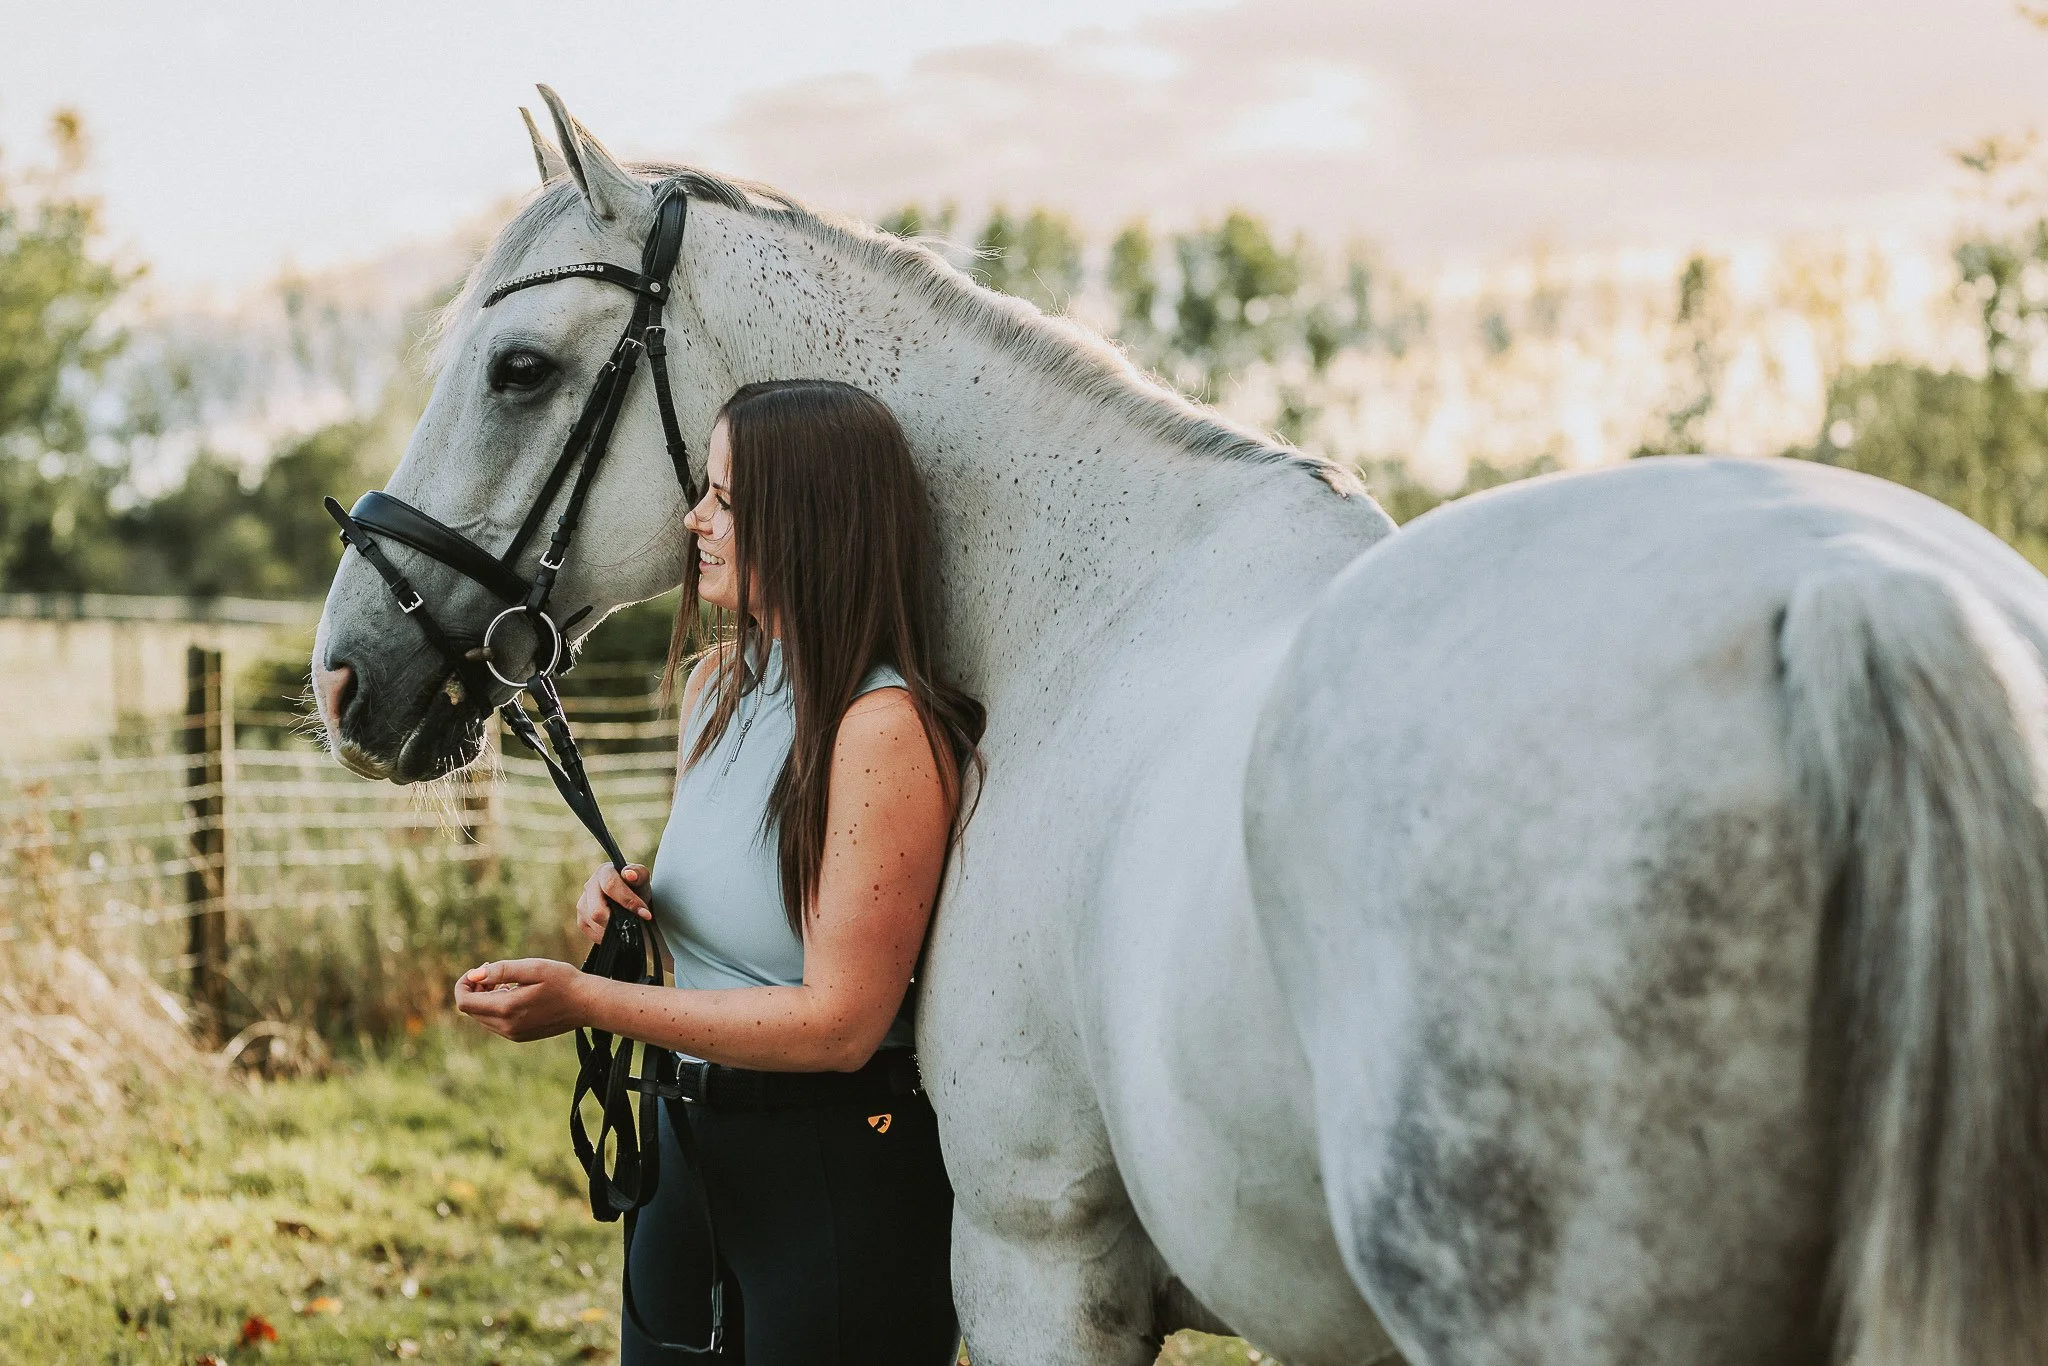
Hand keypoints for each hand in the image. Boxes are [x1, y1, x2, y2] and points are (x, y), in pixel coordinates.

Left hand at [454, 958, 592, 1041]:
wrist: (588, 1004)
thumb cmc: (563, 981)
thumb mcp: (533, 968)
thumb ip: (501, 971)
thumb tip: (474, 975)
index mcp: (507, 1009)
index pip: (464, 1002)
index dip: (463, 984)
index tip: (477, 970)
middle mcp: (506, 1027)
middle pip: (471, 1010)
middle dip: (475, 989)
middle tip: (492, 971)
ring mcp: (513, 1034)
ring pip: (482, 1017)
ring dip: (485, 998)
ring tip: (506, 981)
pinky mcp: (520, 1036)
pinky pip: (495, 1023)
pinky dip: (496, 1007)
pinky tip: (514, 993)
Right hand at [576, 862, 650, 943]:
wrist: (631, 900)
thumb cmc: (636, 887)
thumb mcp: (642, 878)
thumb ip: (638, 873)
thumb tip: (629, 874)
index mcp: (604, 872)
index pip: (611, 886)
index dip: (629, 901)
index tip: (645, 914)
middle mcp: (589, 886)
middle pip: (597, 910)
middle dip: (618, 920)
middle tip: (634, 924)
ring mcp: (582, 903)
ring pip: (594, 922)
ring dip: (614, 929)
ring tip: (628, 926)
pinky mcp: (581, 920)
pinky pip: (591, 933)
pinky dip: (607, 935)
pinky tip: (617, 930)